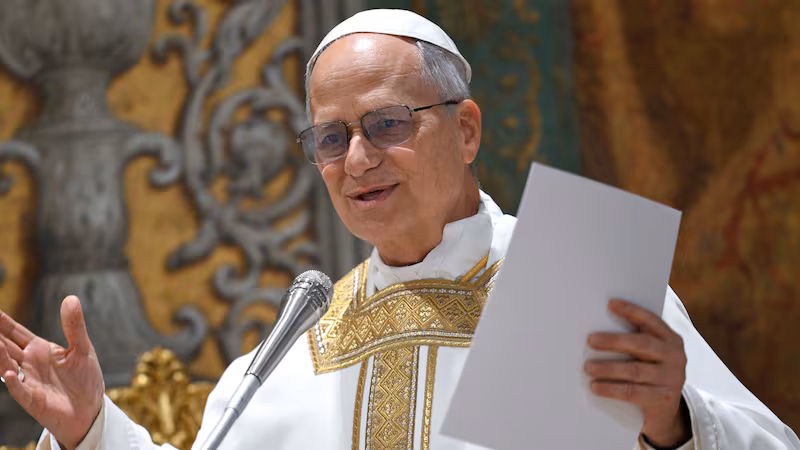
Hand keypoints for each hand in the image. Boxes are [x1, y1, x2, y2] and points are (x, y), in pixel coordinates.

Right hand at [0, 296, 104, 449]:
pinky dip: (14, 384)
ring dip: (0, 357)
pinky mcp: (33, 400)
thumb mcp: (82, 348)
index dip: (2, 322)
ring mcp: (28, 381)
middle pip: (5, 347)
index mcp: (39, 349)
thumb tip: (70, 298)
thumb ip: (74, 326)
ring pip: (7, 366)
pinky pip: (20, 391)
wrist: (90, 408)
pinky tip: (10, 374)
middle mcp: (28, 364)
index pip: (15, 332)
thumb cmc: (84, 379)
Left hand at [585, 299, 690, 447]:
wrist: (665, 414)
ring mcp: (672, 379)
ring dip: (608, 368)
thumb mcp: (648, 356)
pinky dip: (611, 389)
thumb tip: (598, 329)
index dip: (631, 311)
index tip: (611, 304)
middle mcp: (675, 357)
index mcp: (671, 340)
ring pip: (634, 370)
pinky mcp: (664, 399)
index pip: (651, 321)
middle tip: (590, 340)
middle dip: (614, 341)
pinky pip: (633, 392)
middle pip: (641, 344)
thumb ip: (634, 341)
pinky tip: (595, 387)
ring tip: (588, 367)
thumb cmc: (649, 376)